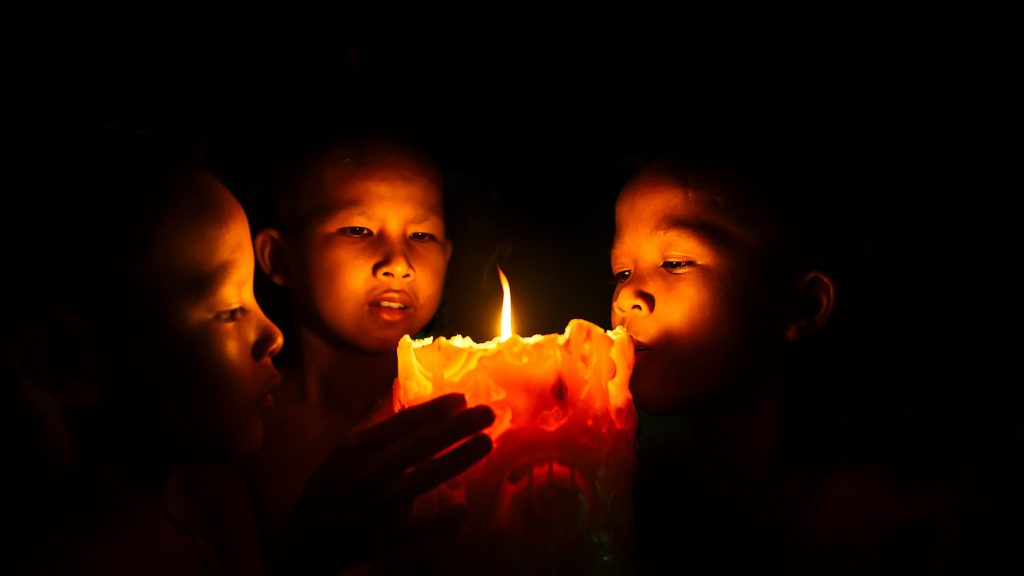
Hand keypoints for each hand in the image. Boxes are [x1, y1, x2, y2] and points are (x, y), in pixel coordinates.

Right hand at [273, 393, 493, 574]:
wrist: (304, 540)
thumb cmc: (333, 486)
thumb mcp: (347, 450)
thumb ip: (378, 424)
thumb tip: (407, 391)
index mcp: (356, 448)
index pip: (400, 424)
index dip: (433, 410)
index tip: (463, 398)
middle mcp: (366, 473)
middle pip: (415, 446)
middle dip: (454, 427)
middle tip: (488, 413)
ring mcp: (375, 506)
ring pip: (419, 480)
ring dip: (454, 461)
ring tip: (485, 443)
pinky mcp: (382, 539)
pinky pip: (415, 531)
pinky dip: (439, 523)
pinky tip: (464, 510)